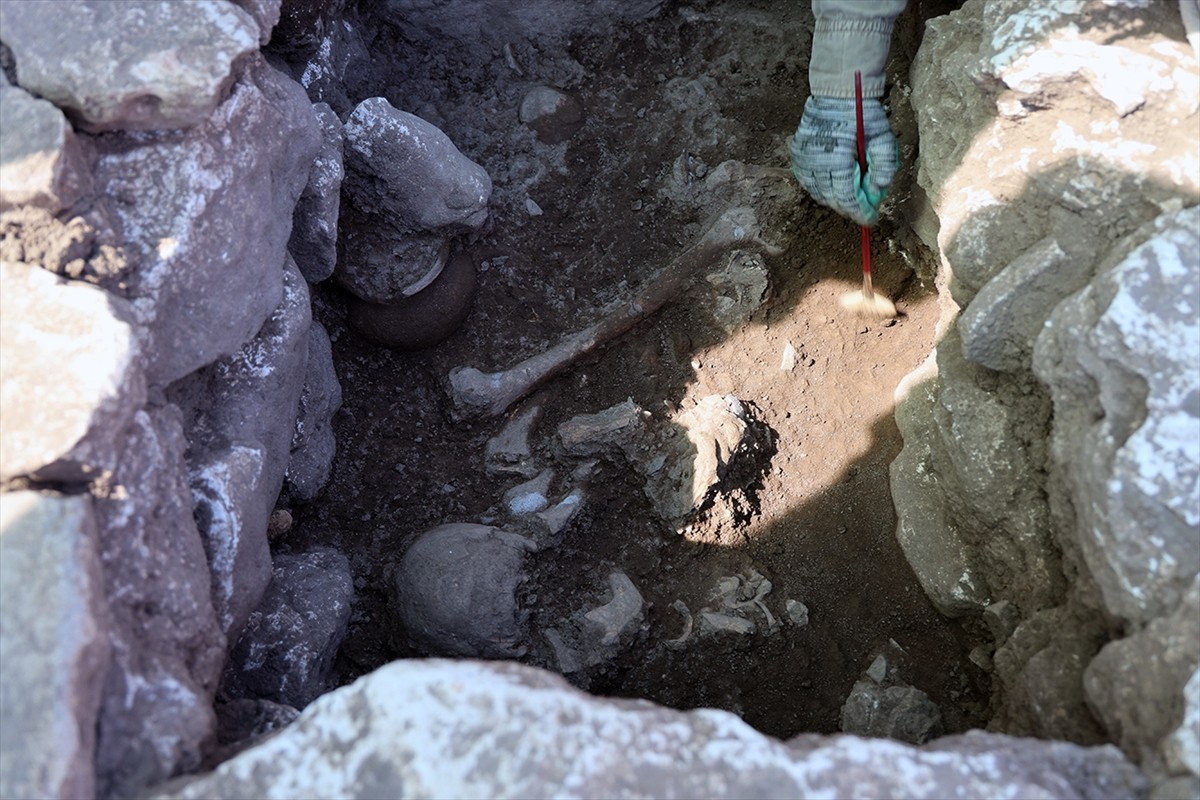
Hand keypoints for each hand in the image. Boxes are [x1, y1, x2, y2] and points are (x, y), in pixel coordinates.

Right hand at [789, 96, 898, 225]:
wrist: (837, 92)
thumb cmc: (862, 113)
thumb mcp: (883, 136)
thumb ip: (884, 165)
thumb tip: (878, 189)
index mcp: (837, 158)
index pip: (846, 197)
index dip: (860, 212)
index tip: (870, 220)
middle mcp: (816, 162)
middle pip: (831, 199)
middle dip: (849, 207)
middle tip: (864, 207)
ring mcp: (803, 160)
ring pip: (818, 193)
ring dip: (834, 199)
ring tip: (850, 196)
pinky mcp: (797, 155)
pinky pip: (808, 182)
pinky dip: (821, 188)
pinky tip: (834, 185)